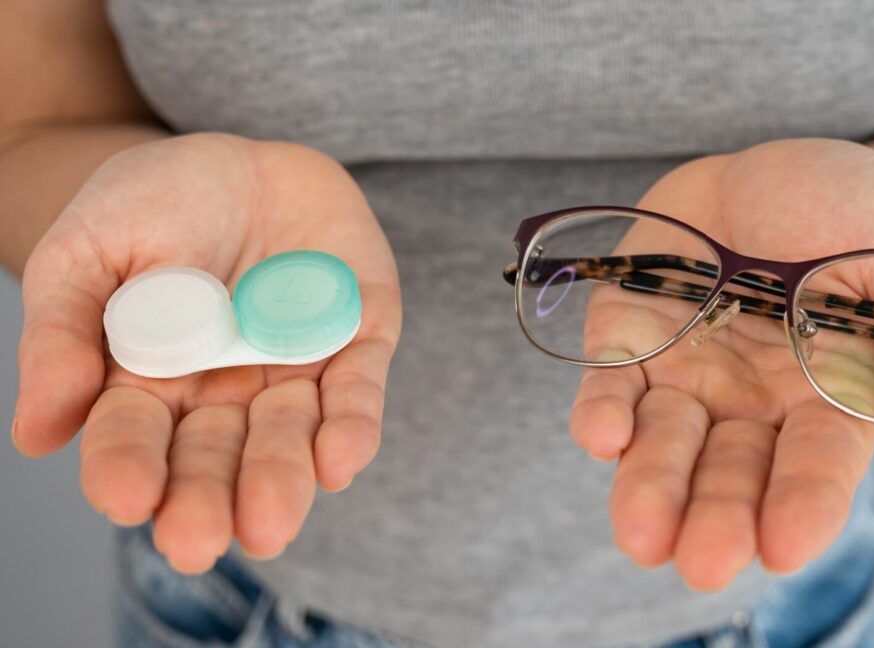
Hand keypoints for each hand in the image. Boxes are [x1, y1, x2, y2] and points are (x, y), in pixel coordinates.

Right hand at [11, 134, 400, 572]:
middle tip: (199, 541)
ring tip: (268, 524)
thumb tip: (37, 433)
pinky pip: (357, 391)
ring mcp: (293, 371)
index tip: (126, 498)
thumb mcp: (86, 251)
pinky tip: (337, 462)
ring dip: (280, 480)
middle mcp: (225, 393)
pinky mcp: (356, 342)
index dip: (128, 467)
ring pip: (289, 437)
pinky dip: (350, 426)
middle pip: (216, 457)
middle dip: (208, 499)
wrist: (242, 156)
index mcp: (150, 384)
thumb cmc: (154, 204)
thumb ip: (63, 334)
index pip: (136, 436)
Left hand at [569, 139, 873, 588]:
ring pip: (663, 441)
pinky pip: (610, 382)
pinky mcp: (627, 338)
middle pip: (731, 472)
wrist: (769, 166)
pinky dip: (601, 411)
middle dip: (716, 516)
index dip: (801, 505)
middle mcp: (749, 402)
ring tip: (641, 535)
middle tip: (701, 562)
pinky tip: (602, 436)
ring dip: (649, 485)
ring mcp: (685, 373)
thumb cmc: (848, 214)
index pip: (815, 465)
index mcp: (825, 398)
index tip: (783, 547)